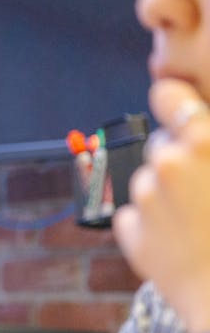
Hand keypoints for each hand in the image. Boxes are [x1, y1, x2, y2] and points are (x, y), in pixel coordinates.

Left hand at [114, 78, 209, 332]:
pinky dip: (151, 225)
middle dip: (176, 158)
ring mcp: (146, 198)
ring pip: (146, 181)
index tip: (178, 110)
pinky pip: (135, 215)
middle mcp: (170, 163)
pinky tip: (181, 239)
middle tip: (205, 188)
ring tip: (200, 220)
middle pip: (158, 143)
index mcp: (206, 141)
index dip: (172, 101)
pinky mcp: (130, 230)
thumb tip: (199, 129)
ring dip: (165, 194)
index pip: (167, 93)